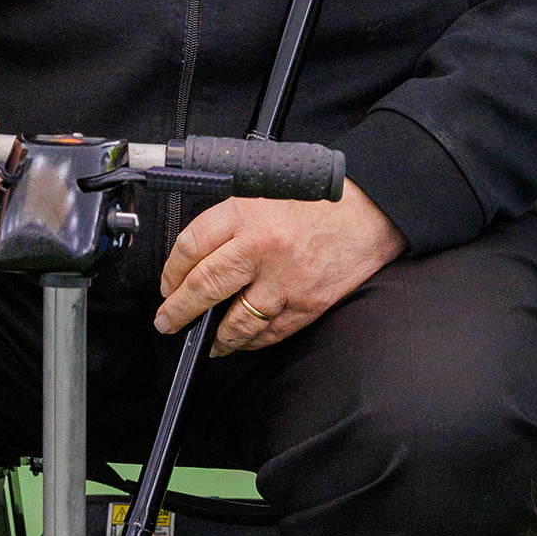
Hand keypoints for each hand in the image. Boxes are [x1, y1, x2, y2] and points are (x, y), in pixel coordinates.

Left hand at [157, 185, 406, 355]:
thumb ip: (231, 221)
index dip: (172, 272)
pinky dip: (251, 341)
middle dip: (178, 311)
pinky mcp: (305, 304)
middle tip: (167, 321)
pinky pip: (269, 333)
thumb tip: (196, 259)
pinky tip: (241, 341)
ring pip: (234, 321)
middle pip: (204, 286)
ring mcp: (284, 280)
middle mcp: (261, 247)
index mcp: (246, 214)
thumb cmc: (317, 202)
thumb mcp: (263, 194)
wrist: (369, 213)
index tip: (168, 285)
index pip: (191, 246)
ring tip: (204, 340)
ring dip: (214, 337)